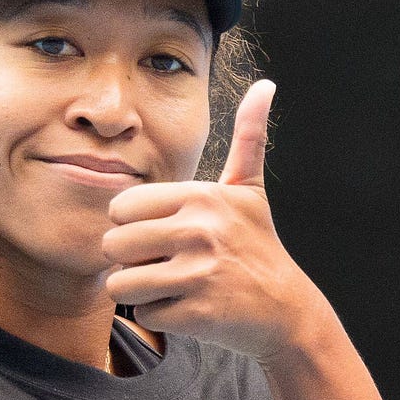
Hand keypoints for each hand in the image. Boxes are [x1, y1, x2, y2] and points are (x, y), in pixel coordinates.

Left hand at [103, 80, 327, 361]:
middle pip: (113, 245)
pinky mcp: (197, 313)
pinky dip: (158, 313)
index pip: (120, 207)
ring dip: (138, 289)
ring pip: (120, 283)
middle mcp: (199, 231)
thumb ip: (248, 137)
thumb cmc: (256, 244)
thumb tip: (265, 85)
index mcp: (201, 197)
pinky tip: (185, 305)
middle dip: (130, 258)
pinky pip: (142, 313)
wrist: (286, 310)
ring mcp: (198, 274)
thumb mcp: (248, 190)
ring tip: (168, 283)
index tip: (159, 231)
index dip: (132, 223)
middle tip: (160, 261)